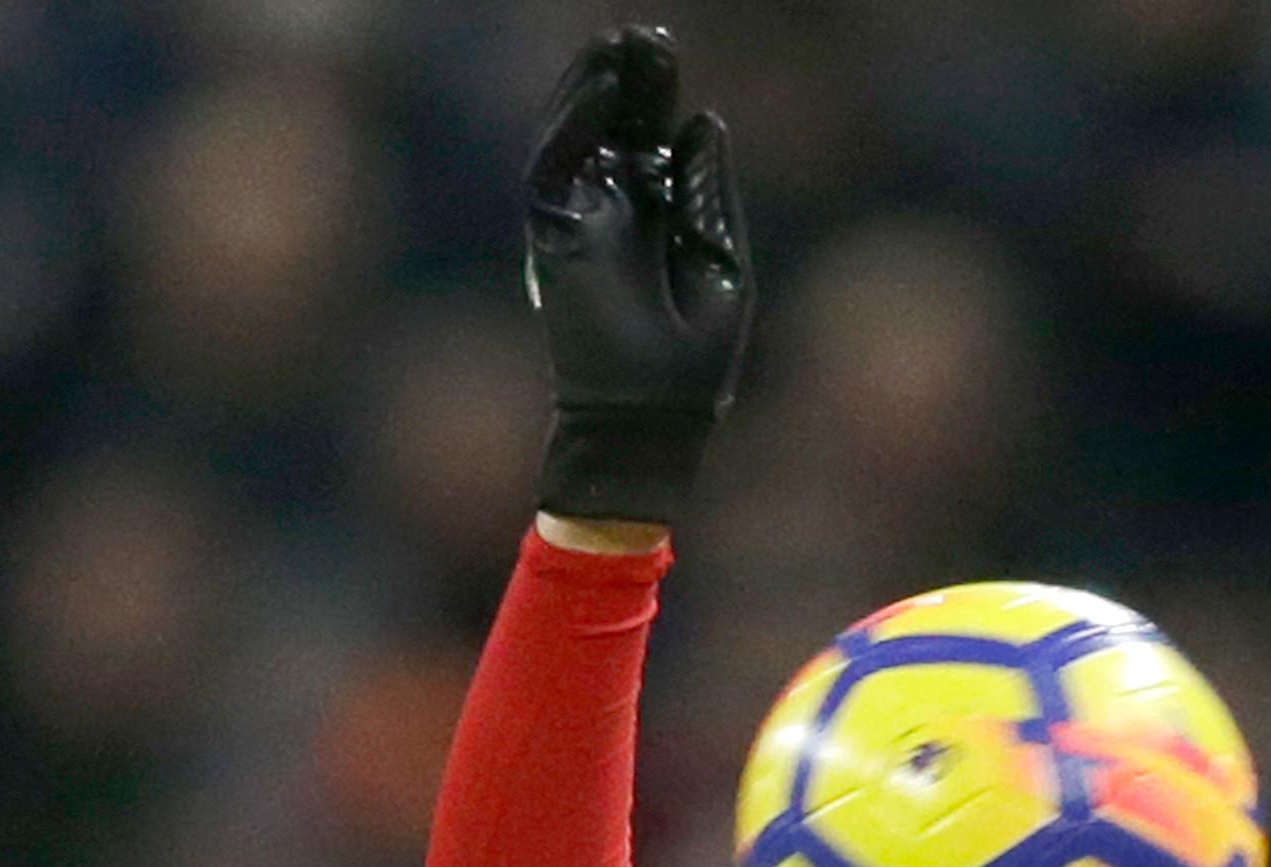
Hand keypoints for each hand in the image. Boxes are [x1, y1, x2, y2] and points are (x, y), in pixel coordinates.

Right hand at [524, 25, 751, 526]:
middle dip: (628, 82)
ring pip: (579, 139)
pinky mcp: (552, 237)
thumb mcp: (718, 261)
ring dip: (595, 91)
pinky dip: (573, 128)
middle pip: (614, 130)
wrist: (652, 423)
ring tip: (620, 44)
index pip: (647, 141)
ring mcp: (578, 222)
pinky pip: (554, 168)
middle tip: (645, 34)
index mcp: (651, 219)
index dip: (653, 98)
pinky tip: (598, 92)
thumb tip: (702, 121)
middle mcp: (610, 212)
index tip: (663, 50)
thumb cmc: (691, 364)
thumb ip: (704, 191)